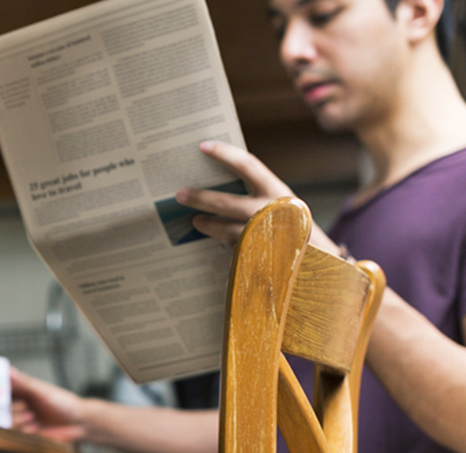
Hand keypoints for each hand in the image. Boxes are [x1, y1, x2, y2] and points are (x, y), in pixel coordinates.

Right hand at [10, 367, 86, 442]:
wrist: (80, 423)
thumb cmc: (66, 403)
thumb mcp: (44, 392)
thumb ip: (25, 384)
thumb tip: (9, 370)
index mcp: (24, 390)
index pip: (3, 388)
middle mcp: (22, 403)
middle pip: (2, 407)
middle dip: (11, 409)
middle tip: (25, 407)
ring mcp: (24, 418)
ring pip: (7, 421)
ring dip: (17, 420)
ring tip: (32, 418)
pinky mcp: (29, 432)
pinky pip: (16, 433)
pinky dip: (24, 431)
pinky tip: (37, 428)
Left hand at [176, 140, 337, 251]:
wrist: (320, 259)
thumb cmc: (292, 224)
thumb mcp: (280, 203)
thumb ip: (256, 194)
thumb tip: (217, 186)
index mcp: (278, 191)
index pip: (248, 166)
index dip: (225, 155)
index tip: (203, 146)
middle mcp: (273, 211)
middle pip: (227, 203)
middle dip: (200, 198)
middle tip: (180, 194)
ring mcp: (266, 236)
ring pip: (226, 230)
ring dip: (209, 225)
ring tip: (197, 221)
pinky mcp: (260, 257)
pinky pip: (234, 249)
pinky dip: (229, 245)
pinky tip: (230, 243)